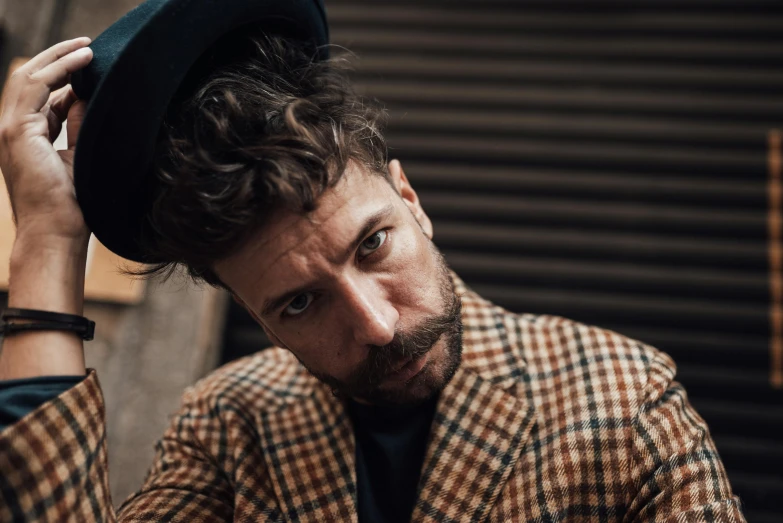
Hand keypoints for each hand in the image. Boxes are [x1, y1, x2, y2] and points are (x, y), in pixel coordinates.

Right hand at [0, 37, 92, 243]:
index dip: (66, 77)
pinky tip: (81, 62)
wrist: (56, 233)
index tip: (90, 64)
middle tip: (87, 46)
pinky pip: (35, 87)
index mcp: (29, 136)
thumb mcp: (79, 154)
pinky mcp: (16, 131)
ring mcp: (11, 129)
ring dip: (58, 58)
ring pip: (29, 77)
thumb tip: (88, 96)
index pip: (44, 96)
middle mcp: (15, 129)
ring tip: (87, 48)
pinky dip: (58, 70)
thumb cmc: (69, 205)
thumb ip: (79, 124)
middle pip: (32, 80)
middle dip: (58, 59)